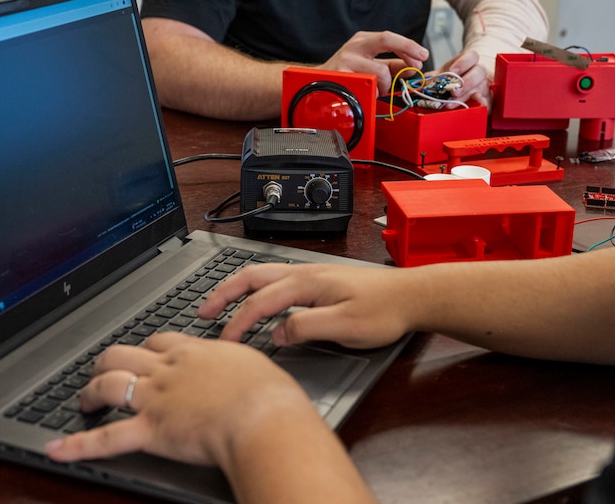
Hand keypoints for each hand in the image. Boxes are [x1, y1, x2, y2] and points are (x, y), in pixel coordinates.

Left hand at [46, 333, 313, 466]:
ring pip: (109, 383)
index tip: (144, 354)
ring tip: (84, 401)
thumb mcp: (253, 364)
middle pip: (124, 354)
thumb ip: (234, 365)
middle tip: (102, 372)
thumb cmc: (268, 395)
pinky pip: (107, 437)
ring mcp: (156, 398)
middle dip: (108, 362)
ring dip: (91, 391)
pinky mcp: (151, 430)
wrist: (264, 415)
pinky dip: (79, 445)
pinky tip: (57, 449)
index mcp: (194, 352)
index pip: (159, 342)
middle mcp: (169, 370)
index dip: (145, 348)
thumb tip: (239, 369)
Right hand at [198, 263, 412, 348]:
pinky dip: (255, 287)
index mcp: (307, 283)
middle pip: (252, 277)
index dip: (238, 322)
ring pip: (262, 275)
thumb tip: (276, 332)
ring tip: (219, 303)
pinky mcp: (318, 280)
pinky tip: (256, 299)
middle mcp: (304, 272)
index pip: (260, 302)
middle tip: (202, 312)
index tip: (225, 342)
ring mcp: (311, 273)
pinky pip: (275, 279)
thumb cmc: (384, 310)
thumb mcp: (346, 325)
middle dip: (223, 294)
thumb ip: (307, 327)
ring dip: (237, 288)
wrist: (412, 295)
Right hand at [317, 31, 429, 96]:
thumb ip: (391, 66)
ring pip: (380, 71)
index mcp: (363, 40)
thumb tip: (413, 68)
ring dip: (386, 85)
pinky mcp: (342, 76)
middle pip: (386, 39)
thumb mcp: (369, 65)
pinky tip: (367, 93)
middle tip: (417, 65)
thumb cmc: (345, 75)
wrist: (316, 85)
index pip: (390, 37)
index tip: (422, 56)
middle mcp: (354, 45)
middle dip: (407, 50)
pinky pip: (368, 86)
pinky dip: (373, 93)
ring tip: (379, 90)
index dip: (409, 46)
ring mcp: (346, 60)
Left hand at [430, 49, 490, 107]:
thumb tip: (422, 83)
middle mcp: (479, 74)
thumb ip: (434, 79)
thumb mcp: (442, 77)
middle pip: (479, 72)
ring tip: (451, 103)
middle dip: (466, 81)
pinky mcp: (487, 101)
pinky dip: (479, 105)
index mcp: (468, 64)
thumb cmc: (453, 83)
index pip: (472, 56)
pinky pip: (487, 102)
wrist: (465, 92)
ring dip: (466, 96)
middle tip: (453, 91)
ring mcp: (484, 87)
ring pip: (481, 88)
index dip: (463, 62)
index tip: (452, 71)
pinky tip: (470, 107)